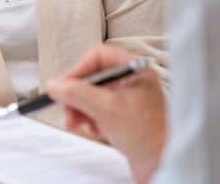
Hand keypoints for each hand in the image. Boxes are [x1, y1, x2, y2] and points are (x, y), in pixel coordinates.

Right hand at [46, 45, 166, 183]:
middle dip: (76, 95)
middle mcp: (133, 81)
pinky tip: (96, 130)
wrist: (165, 163)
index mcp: (135, 70)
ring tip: (78, 124)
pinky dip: (92, 120)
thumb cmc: (149, 135)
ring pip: (94, 95)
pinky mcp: (126, 117)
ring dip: (81, 109)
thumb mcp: (105, 108)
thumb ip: (76, 93)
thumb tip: (55, 84)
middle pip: (93, 77)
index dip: (78, 70)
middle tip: (68, 110)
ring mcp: (130, 99)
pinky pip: (100, 110)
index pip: (98, 56)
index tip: (64, 86)